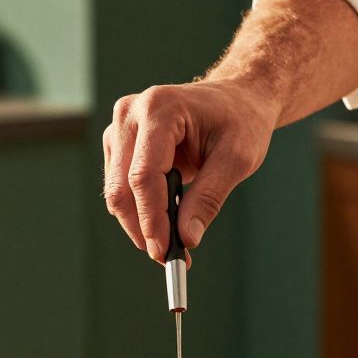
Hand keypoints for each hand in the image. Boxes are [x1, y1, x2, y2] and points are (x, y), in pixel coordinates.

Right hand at [103, 80, 277, 262]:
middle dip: (143, 227)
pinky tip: (164, 221)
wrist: (236, 100)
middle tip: (168, 258)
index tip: (164, 251)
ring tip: (170, 243)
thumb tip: (187, 239)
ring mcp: (120, 127)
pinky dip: (139, 211)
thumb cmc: (240, 122)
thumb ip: (209, 198)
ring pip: (117, 191)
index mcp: (160, 108)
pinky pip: (121, 187)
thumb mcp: (237, 160)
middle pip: (122, 186)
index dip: (151, 218)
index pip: (144, 174)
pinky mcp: (119, 143)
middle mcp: (131, 114)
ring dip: (139, 223)